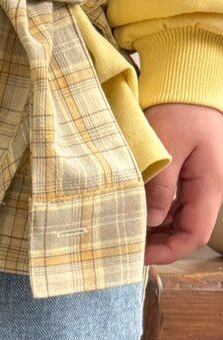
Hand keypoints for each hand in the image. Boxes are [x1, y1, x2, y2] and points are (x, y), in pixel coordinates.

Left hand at [143, 103, 222, 264]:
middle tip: (128, 245)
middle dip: (160, 244)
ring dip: (158, 230)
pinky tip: (140, 215)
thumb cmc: (180, 110)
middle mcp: (211, 188)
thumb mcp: (167, 149)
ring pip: (182, 219)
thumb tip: (151, 221)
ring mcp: (202, 183)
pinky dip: (160, 214)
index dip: (169, 251)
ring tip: (130, 232)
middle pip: (188, 231)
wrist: (190, 85)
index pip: (194, 234)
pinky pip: (179, 204)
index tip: (141, 255)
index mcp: (210, 185)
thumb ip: (161, 187)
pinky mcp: (192, 176)